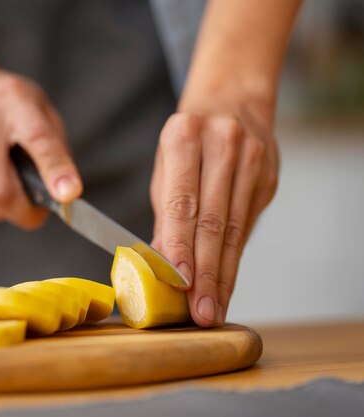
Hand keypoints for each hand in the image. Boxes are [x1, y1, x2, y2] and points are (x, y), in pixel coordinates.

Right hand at [0, 68, 81, 228]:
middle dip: (25, 213)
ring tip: (8, 176)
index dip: (56, 170)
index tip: (70, 195)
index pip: (39, 139)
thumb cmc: (7, 105)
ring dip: (6, 204)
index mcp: (16, 99)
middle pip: (2, 190)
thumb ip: (54, 147)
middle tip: (38, 213)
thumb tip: (61, 195)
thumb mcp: (38, 108)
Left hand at [151, 110, 278, 326]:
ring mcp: (251, 160)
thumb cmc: (187, 140)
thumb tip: (159, 263)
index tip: (181, 284)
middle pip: (213, 221)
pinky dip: (235, 256)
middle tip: (201, 312)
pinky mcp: (268, 176)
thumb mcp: (165, 166)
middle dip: (206, 272)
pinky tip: (227, 282)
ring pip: (235, 228)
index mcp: (184, 137)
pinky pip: (248, 224)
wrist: (231, 102)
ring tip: (213, 308)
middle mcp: (222, 145)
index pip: (183, 202)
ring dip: (224, 273)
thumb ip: (165, 213)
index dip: (182, 246)